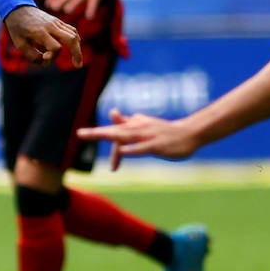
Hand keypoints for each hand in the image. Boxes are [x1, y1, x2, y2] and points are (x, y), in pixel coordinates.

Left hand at [2, 5, 82, 66]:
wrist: (18, 8)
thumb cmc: (17, 28)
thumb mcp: (19, 44)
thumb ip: (32, 56)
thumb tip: (46, 62)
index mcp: (40, 32)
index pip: (56, 47)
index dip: (52, 56)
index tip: (44, 57)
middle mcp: (51, 26)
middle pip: (71, 39)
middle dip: (77, 53)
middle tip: (78, 66)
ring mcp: (56, 22)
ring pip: (74, 34)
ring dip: (78, 48)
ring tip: (77, 61)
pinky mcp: (58, 21)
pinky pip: (72, 30)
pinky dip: (75, 40)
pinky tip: (75, 49)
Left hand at [77, 108, 196, 170]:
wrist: (189, 132)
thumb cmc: (164, 131)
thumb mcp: (143, 123)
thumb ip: (127, 121)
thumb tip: (112, 112)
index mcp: (134, 123)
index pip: (114, 132)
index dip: (106, 141)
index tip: (105, 159)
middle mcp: (138, 127)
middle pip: (115, 131)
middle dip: (97, 133)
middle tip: (80, 134)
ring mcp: (148, 136)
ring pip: (126, 136)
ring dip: (111, 136)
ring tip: (96, 135)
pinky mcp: (157, 145)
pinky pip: (143, 147)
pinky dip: (133, 148)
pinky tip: (123, 150)